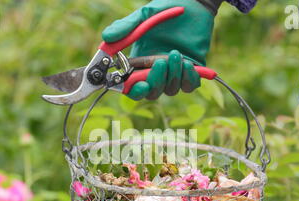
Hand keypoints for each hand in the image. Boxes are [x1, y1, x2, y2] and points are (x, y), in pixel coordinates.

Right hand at [102, 0, 216, 100]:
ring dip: (172, 74)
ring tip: (175, 53)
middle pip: (151, 92)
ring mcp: (173, 73)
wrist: (192, 4)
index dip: (135, 90)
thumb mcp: (143, 17)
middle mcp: (155, 72)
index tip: (141, 85)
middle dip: (155, 82)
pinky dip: (188, 78)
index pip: (132, 86)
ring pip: (169, 89)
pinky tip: (187, 63)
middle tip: (160, 62)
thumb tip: (106, 37)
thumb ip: (126, 28)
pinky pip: (188, 86)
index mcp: (139, 63)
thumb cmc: (164, 10)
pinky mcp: (190, 72)